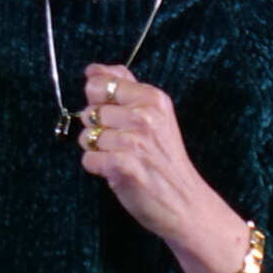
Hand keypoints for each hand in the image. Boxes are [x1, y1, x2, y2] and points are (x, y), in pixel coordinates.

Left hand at [78, 63, 250, 272]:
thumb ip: (125, 86)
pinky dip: (98, 168)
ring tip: (124, 158)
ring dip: (98, 150)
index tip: (117, 116)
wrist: (186, 203)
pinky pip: (87, 158)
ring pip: (86, 136)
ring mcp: (132, 141)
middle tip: (125, 144)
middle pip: (89, 112)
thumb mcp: (155, 115)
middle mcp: (143, 116)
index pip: (100, 84)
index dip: (99, 102)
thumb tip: (93, 69)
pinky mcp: (121, 166)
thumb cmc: (165, 159)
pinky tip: (119, 172)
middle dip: (99, 129)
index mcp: (153, 99)